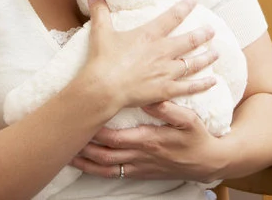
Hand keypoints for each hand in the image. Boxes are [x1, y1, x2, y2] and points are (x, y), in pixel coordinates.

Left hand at [70, 101, 227, 182]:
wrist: (207, 162)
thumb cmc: (197, 138)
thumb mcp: (189, 119)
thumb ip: (168, 109)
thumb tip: (148, 98)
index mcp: (150, 140)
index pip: (115, 138)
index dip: (96, 131)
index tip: (82, 119)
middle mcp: (141, 156)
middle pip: (103, 154)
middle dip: (82, 147)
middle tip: (65, 137)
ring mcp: (139, 166)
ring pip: (105, 167)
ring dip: (85, 161)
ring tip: (66, 153)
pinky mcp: (140, 172)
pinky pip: (113, 174)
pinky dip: (96, 170)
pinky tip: (85, 165)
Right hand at [73, 0, 217, 114]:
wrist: (104, 87)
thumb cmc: (102, 60)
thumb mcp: (101, 32)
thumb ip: (100, 11)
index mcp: (150, 35)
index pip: (172, 17)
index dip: (184, 8)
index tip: (194, 2)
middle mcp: (163, 51)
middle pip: (190, 40)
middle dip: (203, 34)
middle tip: (212, 30)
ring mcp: (167, 71)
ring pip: (194, 63)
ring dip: (207, 57)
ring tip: (217, 53)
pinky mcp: (166, 89)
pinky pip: (189, 87)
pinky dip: (203, 84)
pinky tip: (213, 81)